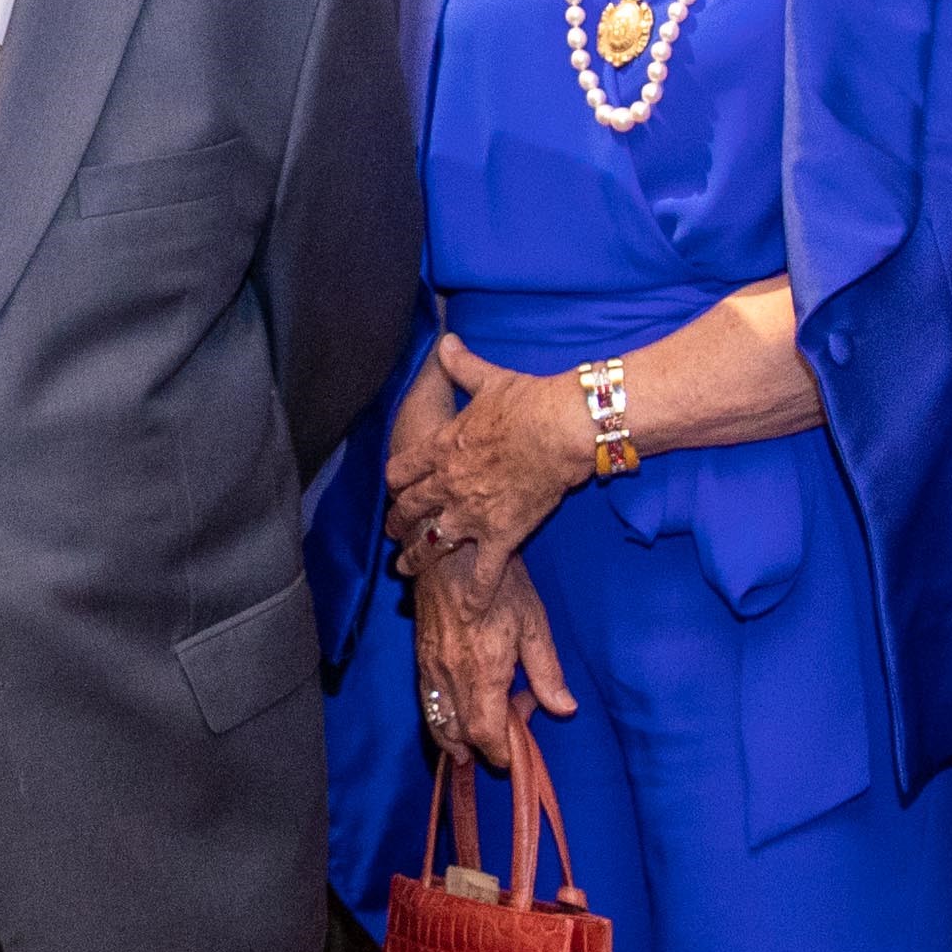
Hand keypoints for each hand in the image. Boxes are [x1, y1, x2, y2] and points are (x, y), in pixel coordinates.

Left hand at [385, 335, 589, 573]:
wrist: (560, 429)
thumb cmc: (527, 401)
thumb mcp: (489, 379)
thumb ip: (462, 365)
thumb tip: (445, 340)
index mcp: (441, 447)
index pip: (402, 469)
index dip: (395, 481)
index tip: (393, 488)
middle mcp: (447, 484)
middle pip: (410, 508)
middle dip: (398, 521)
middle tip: (391, 533)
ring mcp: (471, 513)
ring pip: (432, 543)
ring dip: (416, 558)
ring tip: (405, 570)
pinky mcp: (500, 534)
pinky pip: (483, 573)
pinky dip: (477, 594)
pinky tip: (470, 611)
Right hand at [404, 545, 577, 774]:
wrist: (452, 548)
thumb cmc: (500, 580)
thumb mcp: (533, 622)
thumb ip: (547, 671)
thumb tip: (564, 708)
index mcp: (483, 671)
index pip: (487, 734)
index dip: (503, 751)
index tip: (520, 748)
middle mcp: (452, 676)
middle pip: (463, 734)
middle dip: (487, 744)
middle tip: (512, 724)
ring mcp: (431, 668)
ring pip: (440, 723)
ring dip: (459, 738)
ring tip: (475, 744)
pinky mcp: (420, 658)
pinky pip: (427, 703)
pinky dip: (441, 720)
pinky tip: (455, 718)